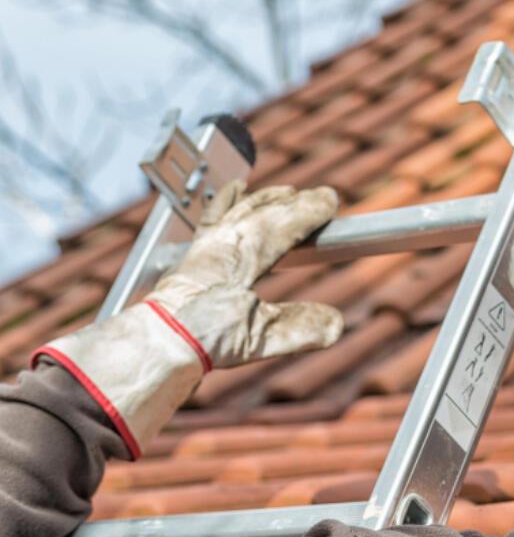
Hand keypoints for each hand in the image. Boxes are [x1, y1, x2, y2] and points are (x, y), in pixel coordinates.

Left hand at [35, 181, 342, 457]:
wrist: (153, 344)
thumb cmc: (200, 338)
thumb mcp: (259, 338)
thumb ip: (299, 328)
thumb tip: (337, 324)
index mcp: (240, 256)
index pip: (280, 225)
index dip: (308, 211)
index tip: (330, 200)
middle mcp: (220, 244)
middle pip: (261, 213)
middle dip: (292, 203)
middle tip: (318, 195)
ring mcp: (203, 249)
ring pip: (236, 212)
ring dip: (262, 200)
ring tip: (281, 192)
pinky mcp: (190, 259)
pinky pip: (211, 220)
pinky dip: (224, 203)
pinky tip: (231, 194)